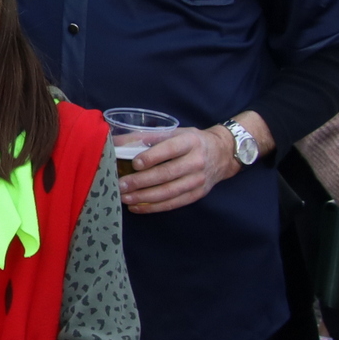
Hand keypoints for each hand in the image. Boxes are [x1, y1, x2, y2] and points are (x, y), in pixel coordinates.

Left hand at [118, 126, 238, 212]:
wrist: (223, 153)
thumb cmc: (191, 141)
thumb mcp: (174, 132)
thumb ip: (146, 136)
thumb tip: (115, 141)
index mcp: (189, 141)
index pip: (170, 149)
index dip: (152, 157)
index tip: (134, 163)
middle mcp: (196, 161)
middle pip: (167, 173)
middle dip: (141, 181)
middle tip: (121, 185)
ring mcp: (199, 180)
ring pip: (169, 192)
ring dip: (144, 197)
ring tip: (125, 198)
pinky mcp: (198, 194)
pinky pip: (174, 203)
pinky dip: (154, 207)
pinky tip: (137, 207)